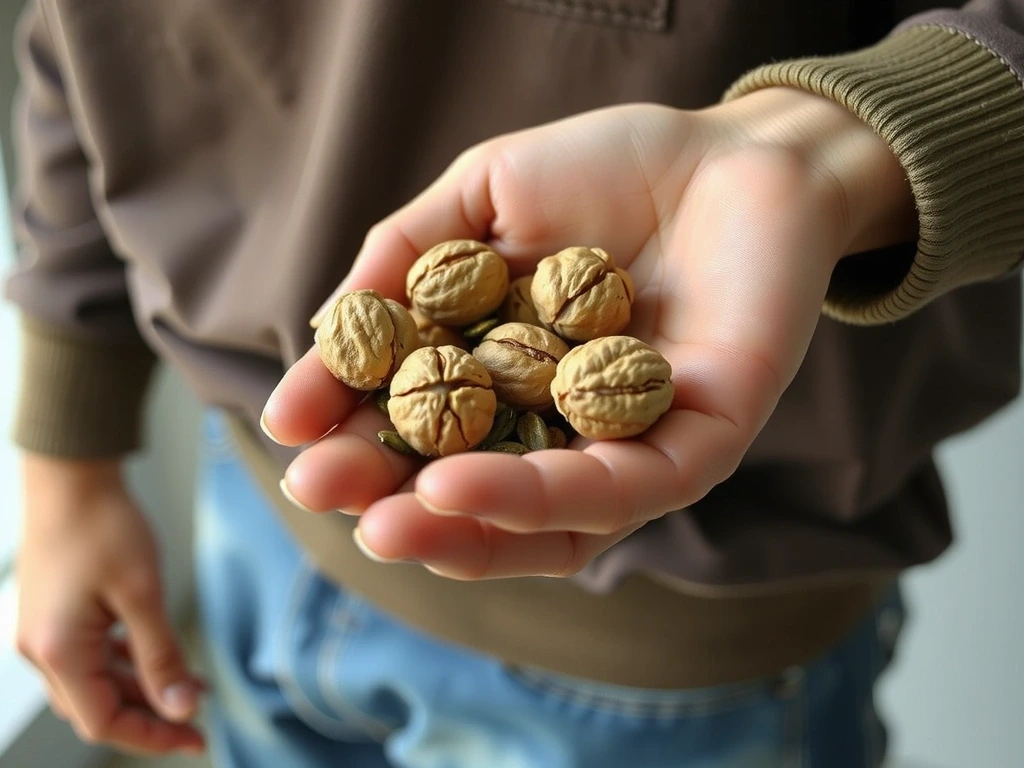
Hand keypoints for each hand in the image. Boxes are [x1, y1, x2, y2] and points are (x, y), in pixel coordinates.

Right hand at [15, 455, 205, 754]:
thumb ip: (161, 656)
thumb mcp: (143, 594)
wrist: (71, 478)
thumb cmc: (104, 527)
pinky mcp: (53, 617)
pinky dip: (124, 663)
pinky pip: (89, 657)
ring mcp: (43, 634)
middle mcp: (41, 651)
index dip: (153, 736)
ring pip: (95, 683)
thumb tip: (181, 708)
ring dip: (141, 688)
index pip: (104, 722)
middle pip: (98, 707)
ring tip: (191, 685)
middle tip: (201, 715)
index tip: (197, 738)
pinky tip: (156, 656)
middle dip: (151, 715)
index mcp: (58, 653)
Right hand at [262, 88, 914, 578]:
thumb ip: (407, 257)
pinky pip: (621, 489)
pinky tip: (460, 486)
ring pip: (542, 517)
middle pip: (473, 488)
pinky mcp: (699, 444)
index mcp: (507, 377)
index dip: (357, 430)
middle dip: (391, 495)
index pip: (424, 424)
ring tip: (384, 518)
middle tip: (317, 488)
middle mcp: (561, 427)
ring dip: (458, 525)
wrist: (731, 145)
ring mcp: (628, 445)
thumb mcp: (481, 197)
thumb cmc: (607, 169)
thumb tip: (322, 339)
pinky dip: (540, 497)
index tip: (290, 430)